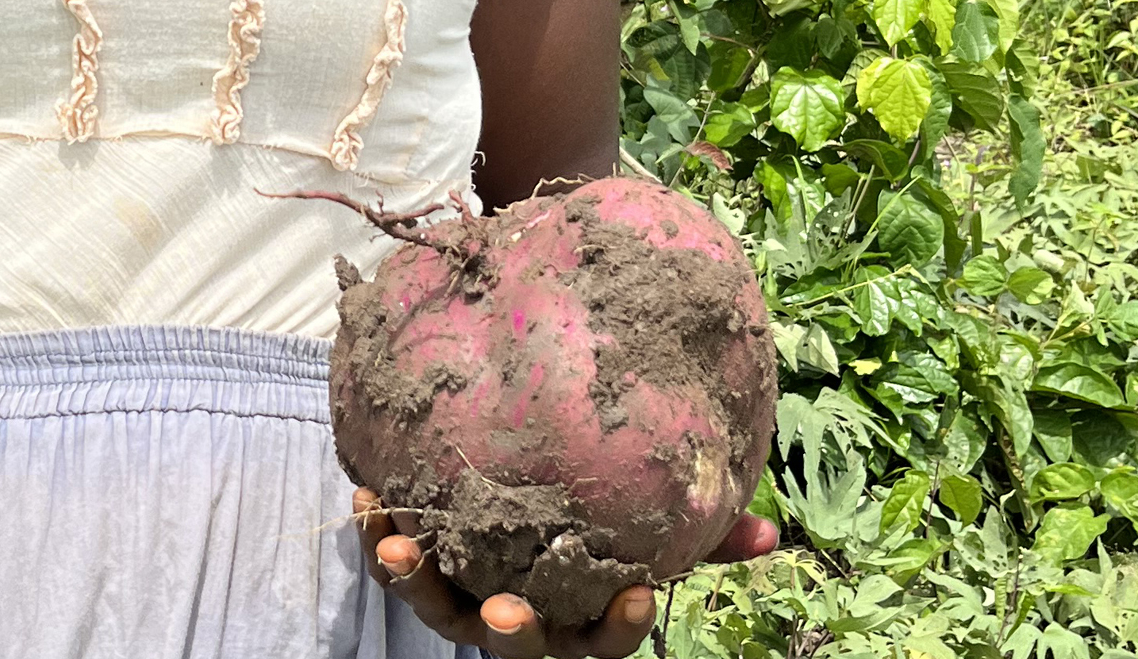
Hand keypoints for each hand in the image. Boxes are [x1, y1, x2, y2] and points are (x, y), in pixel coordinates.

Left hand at [355, 487, 778, 656]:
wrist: (519, 542)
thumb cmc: (599, 548)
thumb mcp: (650, 549)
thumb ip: (703, 542)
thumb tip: (770, 535)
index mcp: (578, 626)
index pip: (605, 643)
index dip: (619, 627)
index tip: (638, 598)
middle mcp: (524, 629)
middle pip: (516, 647)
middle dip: (513, 634)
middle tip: (506, 614)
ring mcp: (471, 610)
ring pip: (443, 612)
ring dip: (417, 579)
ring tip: (395, 544)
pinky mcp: (431, 577)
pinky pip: (401, 566)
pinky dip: (382, 535)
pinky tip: (367, 494)